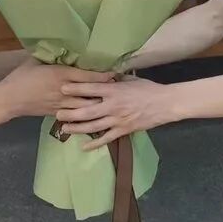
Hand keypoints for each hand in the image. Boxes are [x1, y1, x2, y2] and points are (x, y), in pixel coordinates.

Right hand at [0, 59, 111, 118]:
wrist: (9, 99)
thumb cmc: (21, 77)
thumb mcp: (35, 61)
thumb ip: (50, 56)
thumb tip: (60, 46)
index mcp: (60, 75)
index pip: (86, 76)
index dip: (102, 76)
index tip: (114, 74)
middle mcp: (64, 91)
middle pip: (90, 94)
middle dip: (104, 93)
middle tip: (117, 90)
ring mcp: (61, 105)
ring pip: (85, 108)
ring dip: (97, 105)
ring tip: (110, 103)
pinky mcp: (57, 114)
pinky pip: (75, 116)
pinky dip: (86, 115)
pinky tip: (94, 114)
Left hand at [55, 76, 174, 149]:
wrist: (165, 103)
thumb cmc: (148, 88)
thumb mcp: (131, 79)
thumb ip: (116, 78)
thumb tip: (104, 74)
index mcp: (114, 90)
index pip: (91, 88)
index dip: (76, 88)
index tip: (62, 88)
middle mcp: (113, 105)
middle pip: (87, 110)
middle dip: (71, 112)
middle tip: (57, 113)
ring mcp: (117, 119)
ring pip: (93, 126)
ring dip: (77, 128)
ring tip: (64, 128)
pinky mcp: (123, 130)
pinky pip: (106, 138)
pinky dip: (95, 143)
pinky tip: (84, 146)